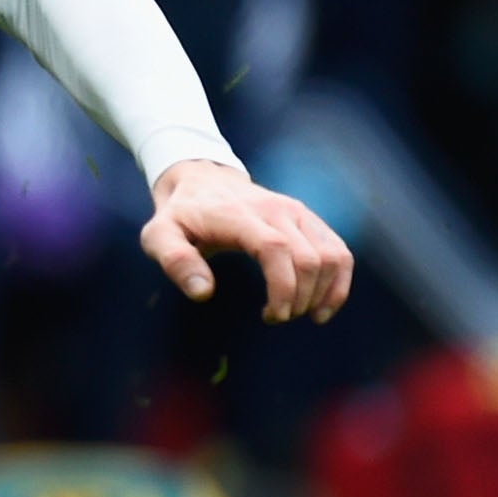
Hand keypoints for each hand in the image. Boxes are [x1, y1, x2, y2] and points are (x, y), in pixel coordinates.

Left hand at [140, 160, 352, 322]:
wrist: (201, 179)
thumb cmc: (180, 215)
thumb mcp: (159, 235)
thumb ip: (174, 260)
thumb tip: (202, 292)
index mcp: (239, 215)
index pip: (275, 249)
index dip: (282, 287)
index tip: (272, 316)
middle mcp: (275, 209)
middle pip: (309, 258)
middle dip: (299, 298)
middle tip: (276, 317)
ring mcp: (296, 212)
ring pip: (332, 256)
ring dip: (323, 293)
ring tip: (297, 313)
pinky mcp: (309, 218)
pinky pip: (339, 251)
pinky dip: (338, 282)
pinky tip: (321, 306)